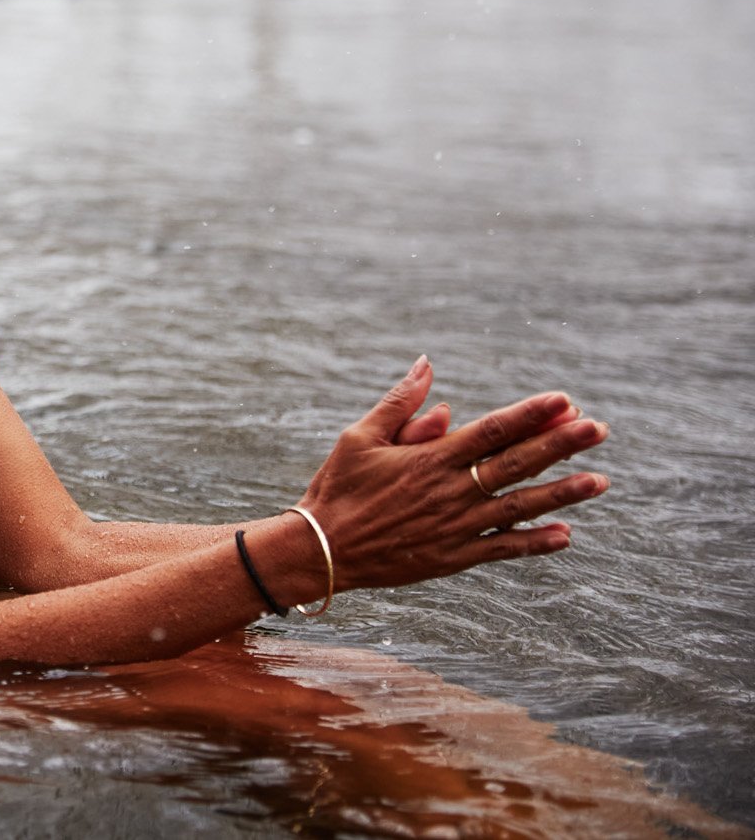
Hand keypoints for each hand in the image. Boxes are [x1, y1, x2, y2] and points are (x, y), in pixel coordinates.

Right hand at [295, 357, 609, 593]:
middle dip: (561, 445)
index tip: (564, 400)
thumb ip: (401, 402)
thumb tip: (428, 365)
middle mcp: (450, 490)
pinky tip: (566, 534)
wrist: (321, 549)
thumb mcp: (360, 436)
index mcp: (430, 457)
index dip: (532, 414)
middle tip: (598, 429)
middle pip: (517, 463)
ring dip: (563, 492)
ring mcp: (456, 525)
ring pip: (521, 506)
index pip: (493, 430)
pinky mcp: (453, 557)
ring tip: (600, 480)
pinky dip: (535, 542)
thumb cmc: (338, 487)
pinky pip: (503, 548)